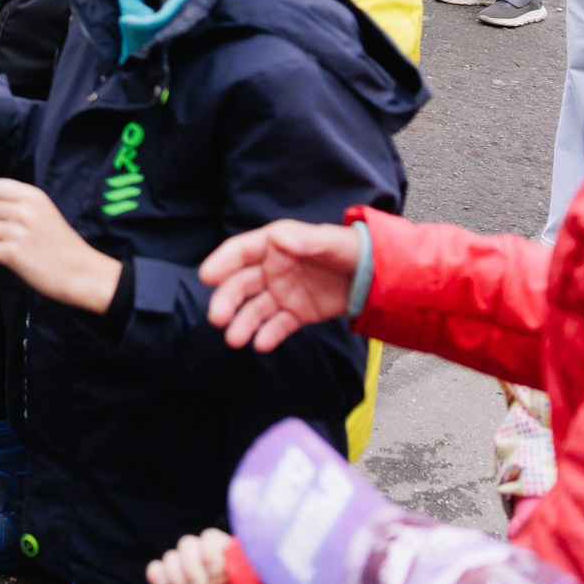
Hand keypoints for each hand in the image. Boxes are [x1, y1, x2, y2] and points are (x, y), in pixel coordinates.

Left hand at [0, 179, 123, 311]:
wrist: (81, 273)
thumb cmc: (62, 244)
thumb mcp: (46, 211)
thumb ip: (21, 203)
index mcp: (34, 197)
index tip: (5, 212)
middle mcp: (26, 211)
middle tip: (11, 233)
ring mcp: (19, 232)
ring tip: (12, 245)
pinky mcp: (13, 254)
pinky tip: (8, 258)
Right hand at [146, 529, 235, 583]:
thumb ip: (236, 579)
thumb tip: (219, 569)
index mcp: (226, 560)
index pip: (210, 538)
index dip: (210, 551)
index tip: (217, 572)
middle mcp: (202, 562)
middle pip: (187, 544)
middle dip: (192, 567)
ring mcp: (183, 574)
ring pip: (170, 557)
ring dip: (177, 576)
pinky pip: (156, 570)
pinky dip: (157, 575)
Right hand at [198, 218, 359, 351]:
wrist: (376, 275)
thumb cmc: (351, 249)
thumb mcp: (330, 242)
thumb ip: (306, 241)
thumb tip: (279, 239)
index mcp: (275, 244)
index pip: (240, 252)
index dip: (222, 262)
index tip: (207, 276)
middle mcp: (272, 268)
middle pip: (241, 284)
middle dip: (227, 300)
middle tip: (217, 318)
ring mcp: (283, 292)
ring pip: (255, 309)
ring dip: (242, 323)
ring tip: (234, 339)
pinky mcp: (296, 313)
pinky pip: (278, 325)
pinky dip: (268, 335)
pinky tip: (261, 344)